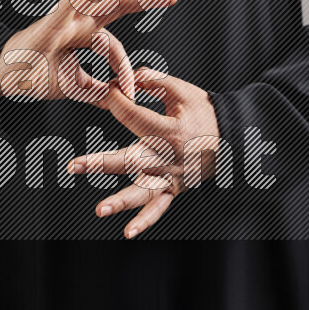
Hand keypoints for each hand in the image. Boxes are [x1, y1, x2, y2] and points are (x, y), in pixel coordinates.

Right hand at [0, 0, 177, 102]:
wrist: (7, 79)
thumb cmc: (35, 75)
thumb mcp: (76, 85)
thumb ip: (99, 90)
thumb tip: (123, 99)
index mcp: (85, 36)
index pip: (115, 47)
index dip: (125, 69)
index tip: (132, 91)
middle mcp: (79, 22)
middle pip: (117, 6)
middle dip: (144, 0)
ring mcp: (66, 19)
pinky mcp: (52, 21)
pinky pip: (70, 0)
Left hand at [68, 68, 220, 238]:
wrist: (233, 139)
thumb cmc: (205, 113)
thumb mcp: (182, 91)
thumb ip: (152, 80)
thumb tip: (125, 77)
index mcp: (170, 130)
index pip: (132, 116)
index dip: (115, 101)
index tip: (107, 91)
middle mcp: (170, 157)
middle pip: (131, 160)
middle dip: (100, 163)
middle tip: (74, 166)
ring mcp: (172, 177)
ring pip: (143, 191)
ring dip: (120, 201)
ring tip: (100, 210)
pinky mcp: (174, 189)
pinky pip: (159, 209)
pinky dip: (145, 221)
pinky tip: (128, 233)